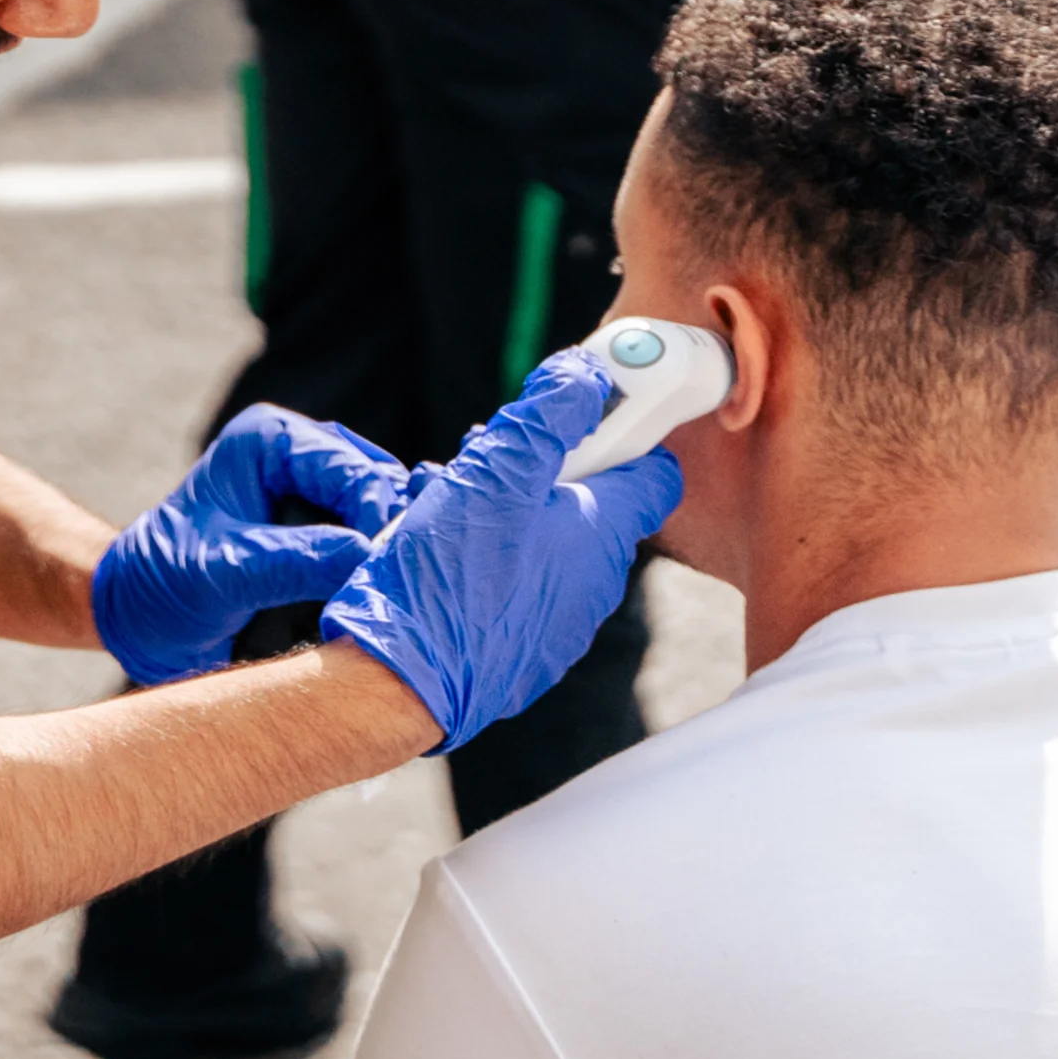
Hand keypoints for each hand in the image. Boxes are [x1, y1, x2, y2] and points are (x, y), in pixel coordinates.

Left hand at [94, 405, 404, 685]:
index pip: (350, 469)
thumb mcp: (227, 573)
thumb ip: (295, 560)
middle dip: (387, 535)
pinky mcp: (321, 525)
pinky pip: (370, 538)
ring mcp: (313, 487)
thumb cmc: (166, 585)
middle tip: (392, 590)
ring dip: (385, 553)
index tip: (385, 569)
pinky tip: (374, 598)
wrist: (140, 617)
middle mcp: (298, 451)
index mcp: (269, 439)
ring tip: (384, 599)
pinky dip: (376, 566)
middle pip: (376, 486)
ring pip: (382, 513)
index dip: (377, 517)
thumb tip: (368, 554)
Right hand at [319, 352, 681, 751]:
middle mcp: (595, 582)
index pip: (655, 472)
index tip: (579, 410)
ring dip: (501, 511)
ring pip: (543, 541)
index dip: (625, 430)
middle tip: (479, 460)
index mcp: (601, 533)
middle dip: (534, 468)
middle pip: (583, 499)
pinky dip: (489, 557)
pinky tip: (442, 553)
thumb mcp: (491, 474)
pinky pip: (518, 583)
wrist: (402, 681)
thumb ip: (543, 417)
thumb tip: (585, 376)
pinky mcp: (524, 647)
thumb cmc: (448, 577)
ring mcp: (562, 621)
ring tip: (442, 506)